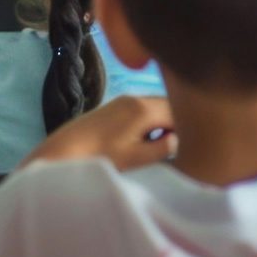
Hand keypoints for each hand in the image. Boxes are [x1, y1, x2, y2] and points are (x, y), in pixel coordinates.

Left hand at [26, 95, 176, 168]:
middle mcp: (136, 98)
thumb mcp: (136, 158)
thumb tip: (177, 139)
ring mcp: (124, 99)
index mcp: (145, 109)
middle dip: (178, 122)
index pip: (181, 111)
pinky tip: (142, 138)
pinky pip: (143, 108)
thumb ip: (162, 148)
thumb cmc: (100, 157)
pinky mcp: (115, 105)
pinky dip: (150, 120)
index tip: (193, 144)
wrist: (64, 150)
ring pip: (156, 106)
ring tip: (159, 144)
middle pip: (169, 104)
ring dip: (163, 122)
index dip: (191, 127)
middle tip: (178, 145)